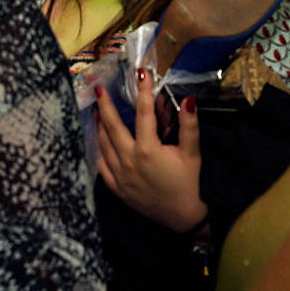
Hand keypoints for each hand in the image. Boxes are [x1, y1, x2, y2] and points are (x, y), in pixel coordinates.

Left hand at [96, 69, 207, 231]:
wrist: (182, 217)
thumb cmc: (189, 183)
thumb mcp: (192, 153)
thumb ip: (188, 125)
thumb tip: (187, 100)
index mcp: (148, 150)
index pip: (143, 113)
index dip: (143, 91)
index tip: (141, 73)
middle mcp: (130, 160)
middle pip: (113, 126)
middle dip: (105, 105)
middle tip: (99, 89)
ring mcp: (120, 175)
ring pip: (104, 144)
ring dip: (100, 125)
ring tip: (97, 110)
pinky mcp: (117, 188)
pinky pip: (101, 166)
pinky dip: (99, 150)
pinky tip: (98, 140)